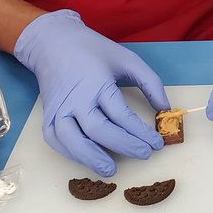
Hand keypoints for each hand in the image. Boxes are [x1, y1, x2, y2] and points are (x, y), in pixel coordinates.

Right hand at [14, 10, 166, 175]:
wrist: (52, 43)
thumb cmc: (92, 50)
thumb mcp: (127, 59)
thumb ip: (150, 82)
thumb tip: (165, 109)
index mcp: (96, 82)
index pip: (121, 114)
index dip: (140, 132)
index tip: (157, 143)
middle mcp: (75, 98)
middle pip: (98, 130)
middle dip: (123, 145)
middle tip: (144, 154)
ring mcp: (58, 109)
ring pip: (71, 140)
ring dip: (91, 158)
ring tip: (111, 170)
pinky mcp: (47, 115)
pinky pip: (55, 140)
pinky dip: (70, 153)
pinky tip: (87, 159)